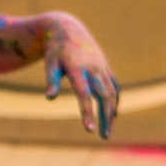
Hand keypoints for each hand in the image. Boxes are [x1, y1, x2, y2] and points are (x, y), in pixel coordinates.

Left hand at [39, 16, 119, 136]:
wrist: (67, 28)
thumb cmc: (54, 49)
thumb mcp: (49, 63)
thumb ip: (51, 80)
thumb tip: (50, 98)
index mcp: (77, 67)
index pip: (84, 94)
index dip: (87, 112)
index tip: (89, 130)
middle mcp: (93, 67)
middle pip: (104, 96)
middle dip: (106, 117)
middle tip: (104, 137)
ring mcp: (102, 66)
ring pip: (113, 92)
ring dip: (112, 112)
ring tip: (107, 131)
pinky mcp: (106, 66)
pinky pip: (114, 86)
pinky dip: (116, 100)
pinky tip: (113, 114)